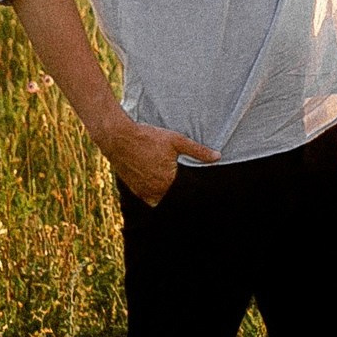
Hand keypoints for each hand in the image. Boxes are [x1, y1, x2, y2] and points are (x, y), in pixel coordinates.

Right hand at [98, 118, 217, 205]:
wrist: (118, 137)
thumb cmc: (148, 138)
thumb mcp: (176, 141)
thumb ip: (198, 151)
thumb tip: (218, 157)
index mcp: (166, 182)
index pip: (184, 195)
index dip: (191, 193)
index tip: (197, 192)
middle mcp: (153, 191)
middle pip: (171, 199)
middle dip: (179, 195)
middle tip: (185, 188)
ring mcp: (141, 191)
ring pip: (159, 199)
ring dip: (165, 195)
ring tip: (171, 185)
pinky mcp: (132, 188)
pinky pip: (147, 196)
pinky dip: (153, 193)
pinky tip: (158, 183)